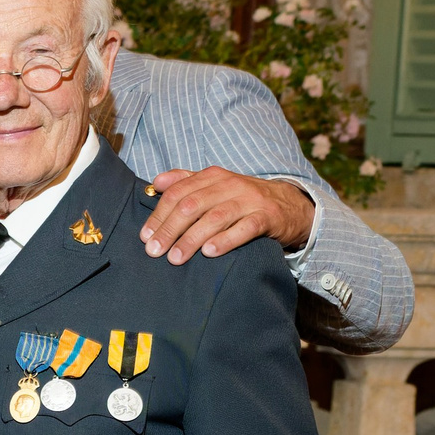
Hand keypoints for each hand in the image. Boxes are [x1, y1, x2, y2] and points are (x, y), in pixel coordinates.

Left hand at [142, 169, 314, 262]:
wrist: (290, 205)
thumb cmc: (242, 199)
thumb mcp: (215, 186)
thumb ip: (186, 181)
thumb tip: (156, 183)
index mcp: (213, 176)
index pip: (178, 193)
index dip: (159, 215)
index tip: (144, 236)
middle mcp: (230, 185)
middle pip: (192, 205)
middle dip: (170, 229)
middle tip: (154, 251)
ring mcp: (250, 201)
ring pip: (216, 217)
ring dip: (192, 239)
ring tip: (175, 257)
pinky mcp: (267, 217)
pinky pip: (245, 228)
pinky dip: (226, 240)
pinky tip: (209, 252)